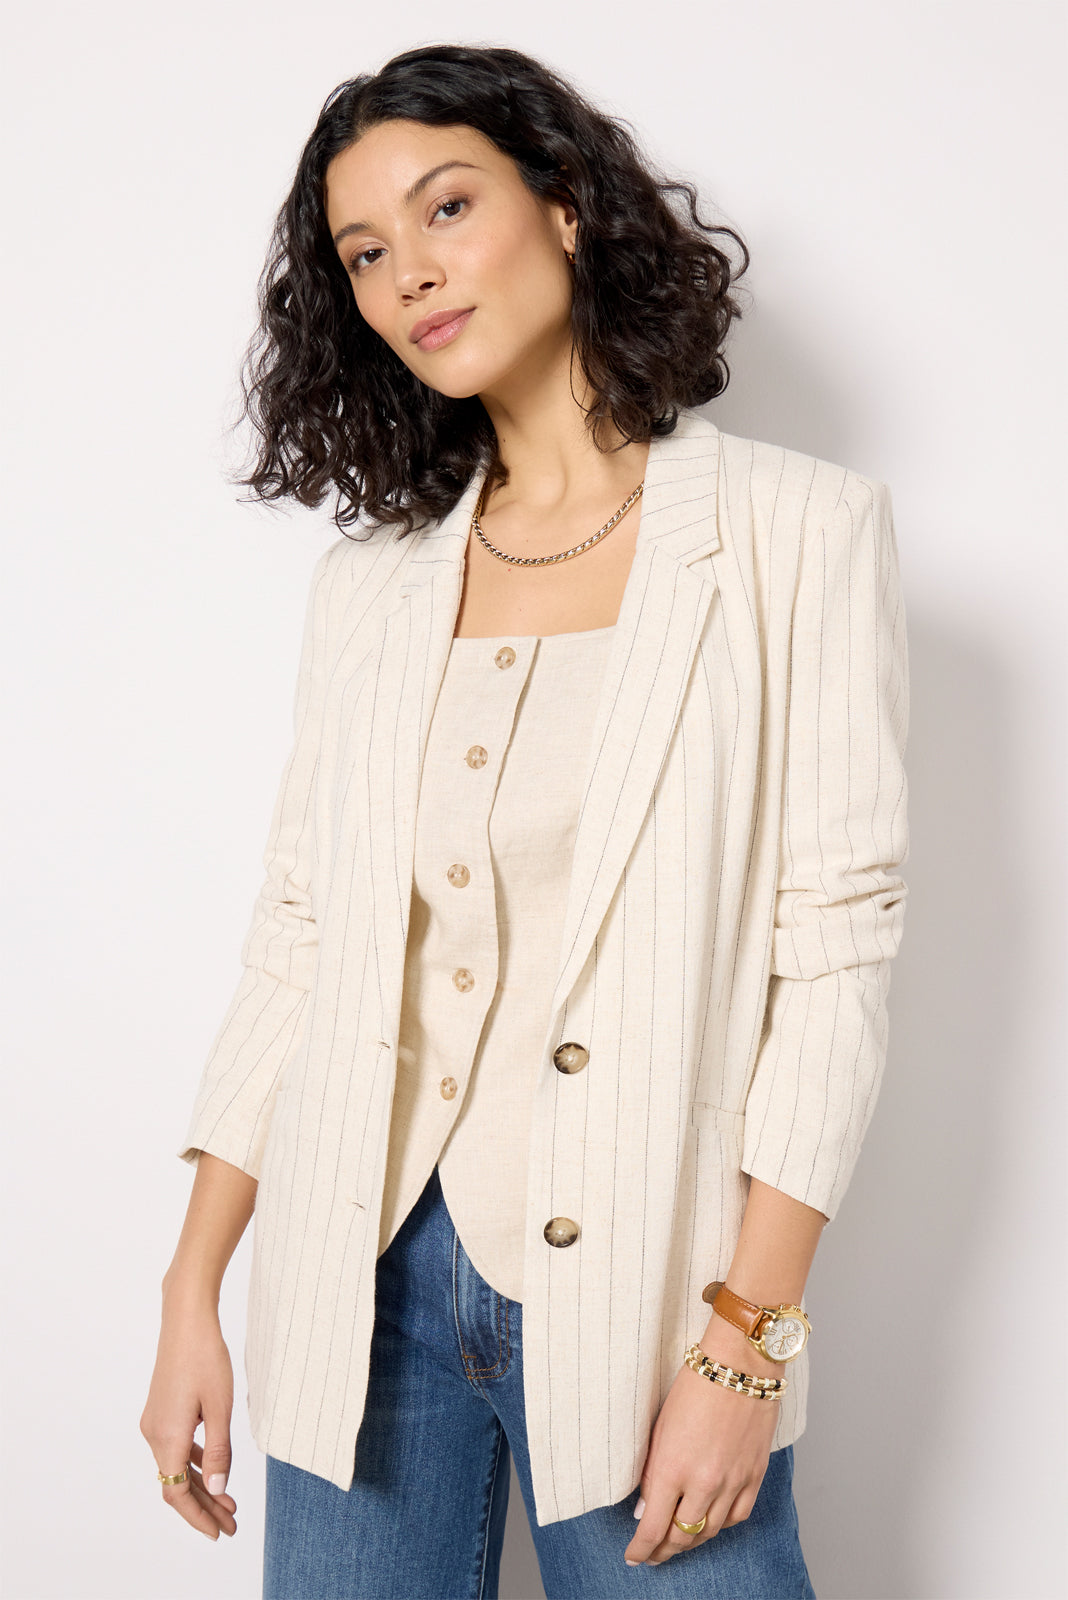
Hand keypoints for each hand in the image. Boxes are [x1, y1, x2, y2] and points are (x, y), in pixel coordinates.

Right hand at [140, 1286, 238, 1541]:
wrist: (186, 1318)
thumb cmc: (206, 1358)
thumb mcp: (220, 1407)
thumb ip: (219, 1451)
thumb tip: (219, 1488)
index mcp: (166, 1437)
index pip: (177, 1493)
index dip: (199, 1516)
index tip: (220, 1531)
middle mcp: (154, 1433)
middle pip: (176, 1483)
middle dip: (204, 1506)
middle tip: (232, 1523)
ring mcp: (155, 1420)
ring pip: (176, 1465)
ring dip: (201, 1485)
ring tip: (228, 1502)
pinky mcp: (161, 1408)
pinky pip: (175, 1446)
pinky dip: (194, 1462)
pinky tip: (213, 1468)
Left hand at [623, 1319, 782, 1566]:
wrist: (740, 1364)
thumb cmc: (694, 1385)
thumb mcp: (660, 1427)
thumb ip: (653, 1471)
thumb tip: (647, 1507)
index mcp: (672, 1468)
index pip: (653, 1527)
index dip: (641, 1549)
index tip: (633, 1557)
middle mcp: (704, 1483)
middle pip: (682, 1536)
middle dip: (662, 1551)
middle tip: (652, 1555)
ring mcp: (733, 1482)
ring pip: (710, 1532)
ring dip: (691, 1540)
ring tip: (678, 1542)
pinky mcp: (754, 1475)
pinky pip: (738, 1516)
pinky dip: (722, 1524)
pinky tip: (711, 1522)